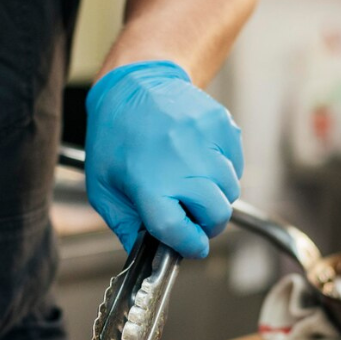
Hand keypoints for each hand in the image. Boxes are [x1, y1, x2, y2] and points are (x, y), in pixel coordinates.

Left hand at [84, 60, 243, 258]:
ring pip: (231, 191)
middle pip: (216, 215)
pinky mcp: (223, 126)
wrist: (135, 85)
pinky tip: (200, 159)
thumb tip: (146, 254)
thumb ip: (125, 226)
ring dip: (216, 196)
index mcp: (150, 184)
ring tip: (193, 183)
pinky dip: (224, 170)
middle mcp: (182, 164)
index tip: (191, 247)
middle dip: (208, 224)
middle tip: (194, 218)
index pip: (182, 232)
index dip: (189, 246)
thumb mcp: (103, 188)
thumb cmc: (115, 139)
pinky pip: (236, 165)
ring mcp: (206, 142)